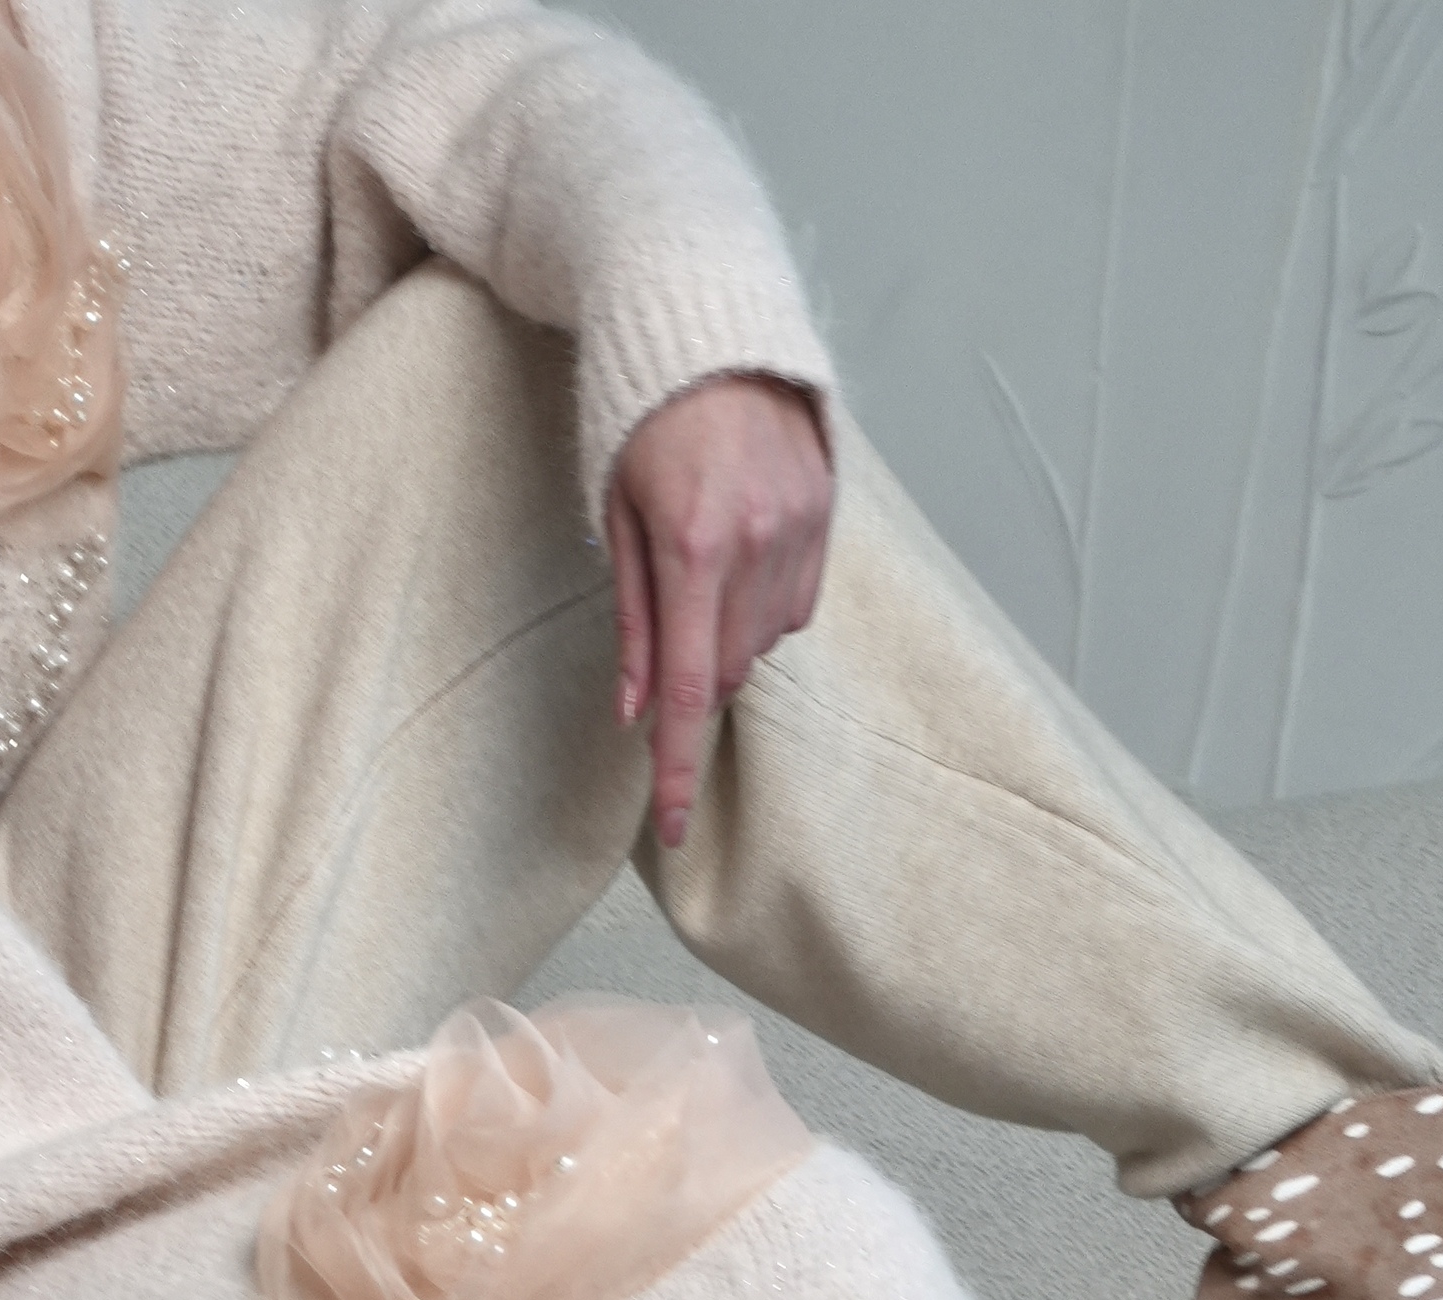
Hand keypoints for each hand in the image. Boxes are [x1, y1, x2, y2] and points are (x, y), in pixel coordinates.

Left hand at [609, 374, 833, 852]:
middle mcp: (755, 543)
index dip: (679, 765)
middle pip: (729, 669)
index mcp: (693, 545)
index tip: (672, 824)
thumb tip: (635, 708)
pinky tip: (744, 551)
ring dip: (731, 632)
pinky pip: (796, 604)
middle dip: (698, 670)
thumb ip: (632, 619)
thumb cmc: (645, 420)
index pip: (691, 688)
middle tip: (671, 617)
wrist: (714, 332)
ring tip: (707, 560)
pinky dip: (765, 602)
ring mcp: (799, 529)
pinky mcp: (825, 515)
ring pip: (765, 640)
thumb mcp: (618, 517)